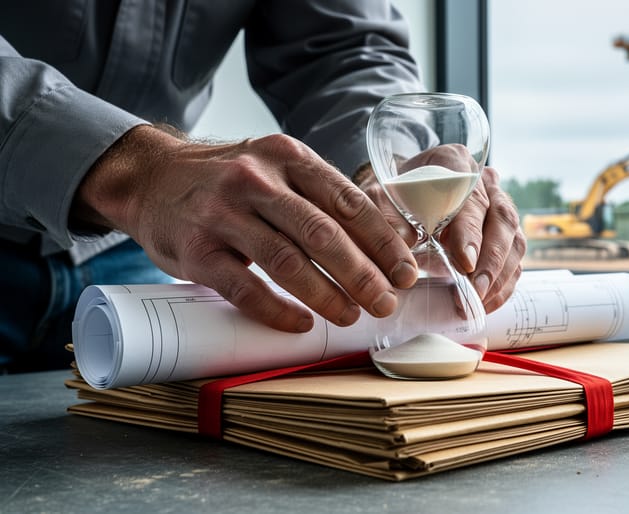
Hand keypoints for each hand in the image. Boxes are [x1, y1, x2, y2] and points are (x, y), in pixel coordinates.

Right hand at [72, 125, 417, 331]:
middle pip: (323, 233)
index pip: (348, 202)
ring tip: (351, 316)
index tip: (406, 272)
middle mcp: (256, 180)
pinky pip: (243, 287)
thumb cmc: (230, 180)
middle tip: (385, 303)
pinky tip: (301, 323)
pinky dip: (276, 310)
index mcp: (289, 157)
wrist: (152, 177)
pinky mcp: (195, 250)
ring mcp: (222, 214)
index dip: (384, 241)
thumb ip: (320, 197)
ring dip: (327, 295)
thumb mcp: (277, 168)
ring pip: (287, 261)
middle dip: (362, 274)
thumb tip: (383, 244)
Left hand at [355, 145, 525, 311]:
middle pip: (501, 217)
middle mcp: (484, 180)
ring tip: (479, 300)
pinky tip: (486, 302)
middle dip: (490, 259)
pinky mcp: (504, 231)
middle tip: (475, 289)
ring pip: (514, 238)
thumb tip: (407, 241)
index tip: (464, 261)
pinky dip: (504, 283)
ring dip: (499, 274)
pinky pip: (515, 257)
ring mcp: (499, 204)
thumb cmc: (393, 196)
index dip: (469, 229)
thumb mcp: (380, 200)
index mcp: (454, 162)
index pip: (470, 194)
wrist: (403, 196)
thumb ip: (389, 216)